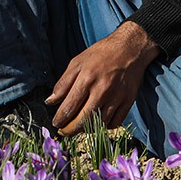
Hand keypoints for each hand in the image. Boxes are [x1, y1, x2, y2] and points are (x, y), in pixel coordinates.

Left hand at [46, 21, 160, 135]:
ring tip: (80, 126)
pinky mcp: (129, 101)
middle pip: (84, 120)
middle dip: (70, 130)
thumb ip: (63, 83)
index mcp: (86, 78)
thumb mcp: (77, 62)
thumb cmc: (101, 54)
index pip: (69, 107)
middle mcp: (102, 90)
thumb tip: (50, 101)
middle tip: (64, 131)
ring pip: (99, 124)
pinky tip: (98, 121)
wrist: (130, 48)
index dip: (60, 119)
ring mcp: (117, 97)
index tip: (56, 123)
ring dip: (87, 129)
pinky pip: (115, 123)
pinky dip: (105, 126)